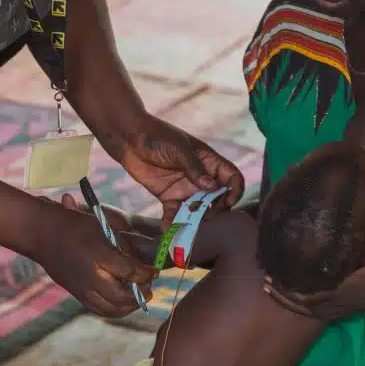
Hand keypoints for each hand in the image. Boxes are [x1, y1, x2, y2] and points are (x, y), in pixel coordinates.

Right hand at [31, 198, 157, 317]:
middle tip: (150, 284)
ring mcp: (82, 289)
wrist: (43, 235)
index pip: (130, 272)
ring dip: (131, 305)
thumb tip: (140, 261)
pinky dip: (116, 310)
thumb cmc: (75, 225)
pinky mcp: (77, 295)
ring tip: (141, 295)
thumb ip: (122, 245)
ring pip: (112, 308)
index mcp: (98, 256)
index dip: (146, 273)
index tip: (155, 270)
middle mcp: (90, 276)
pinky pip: (100, 310)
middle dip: (141, 292)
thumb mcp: (102, 227)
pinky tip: (125, 302)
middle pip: (122, 296)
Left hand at [119, 115, 244, 225]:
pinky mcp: (168, 196)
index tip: (228, 202)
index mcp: (208, 162)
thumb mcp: (179, 149)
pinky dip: (172, 222)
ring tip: (187, 226)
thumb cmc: (158, 137)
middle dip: (214, 210)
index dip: (234, 190)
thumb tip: (212, 187)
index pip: (231, 177)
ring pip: (197, 209)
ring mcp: (185, 188)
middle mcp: (201, 177)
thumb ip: (194, 168)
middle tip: (204, 216)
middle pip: (217, 198)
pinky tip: (167, 229)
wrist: (130, 140)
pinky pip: (174, 213)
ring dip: (194, 220)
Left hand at [263, 194, 364, 320]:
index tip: (275, 275)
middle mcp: (337, 300)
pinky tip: (286, 301)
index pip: (311, 292)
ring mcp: (337, 309)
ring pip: (305, 311)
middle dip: (282, 293)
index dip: (291, 287)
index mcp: (343, 287)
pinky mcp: (339, 313)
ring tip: (268, 289)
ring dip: (286, 302)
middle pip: (302, 303)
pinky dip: (297, 309)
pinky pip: (313, 316)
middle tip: (264, 281)